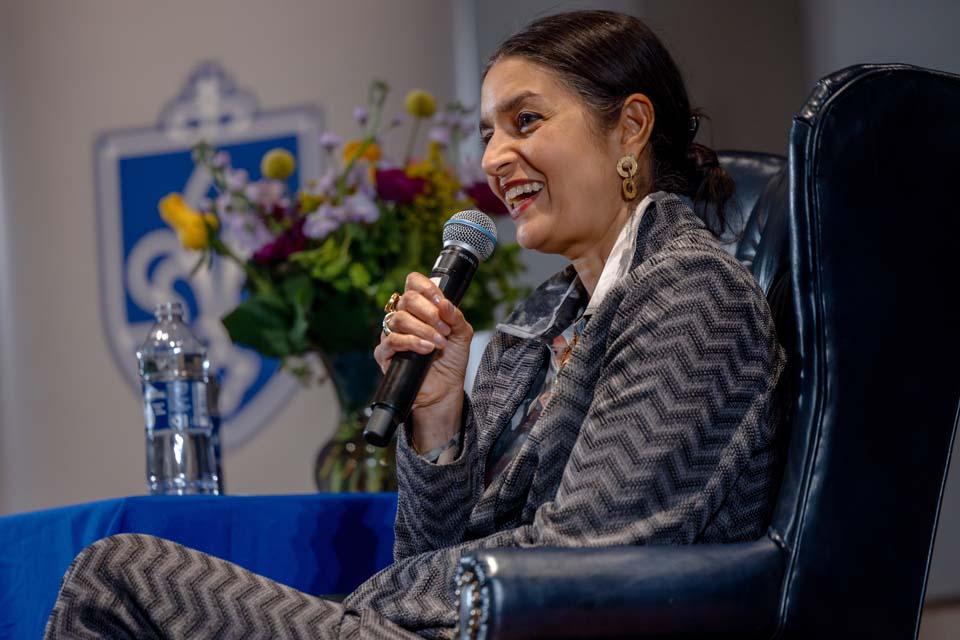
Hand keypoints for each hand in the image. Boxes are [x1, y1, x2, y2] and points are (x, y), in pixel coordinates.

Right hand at [374, 273, 471, 448]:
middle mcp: (403, 317)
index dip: (426, 287)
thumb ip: (456, 317)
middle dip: (429, 313)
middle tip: (445, 329)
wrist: (445, 388)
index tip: (440, 302)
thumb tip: (445, 303)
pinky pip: (392, 340)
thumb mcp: (462, 334)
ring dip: (424, 329)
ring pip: (399, 319)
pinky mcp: (384, 354)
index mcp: (420, 308)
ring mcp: (391, 334)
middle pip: (406, 299)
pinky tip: (427, 349)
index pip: (413, 283)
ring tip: (439, 343)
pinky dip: (412, 342)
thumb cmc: (451, 360)